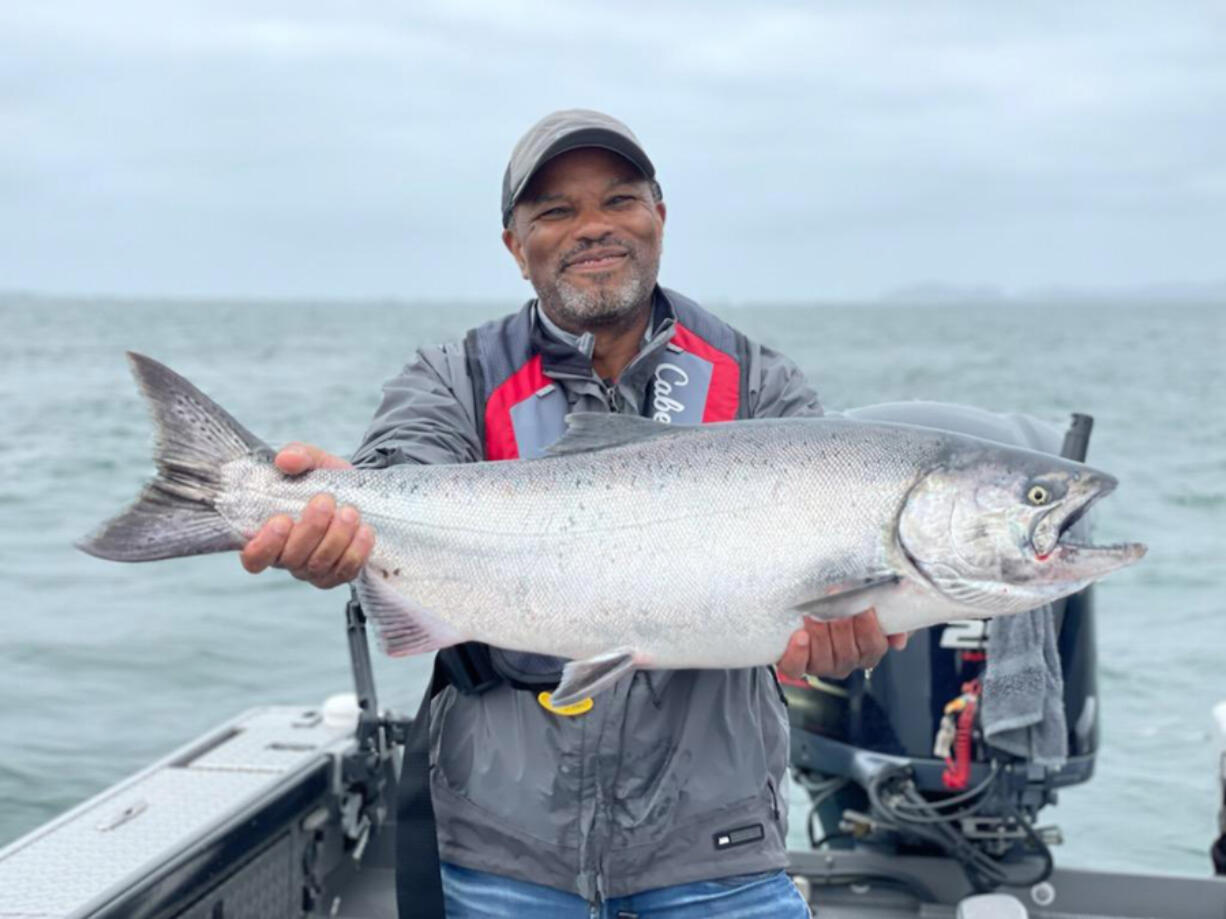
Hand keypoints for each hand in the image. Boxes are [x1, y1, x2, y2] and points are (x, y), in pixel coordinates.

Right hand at [239, 443, 374, 588]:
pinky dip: (356, 552)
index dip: (263, 545)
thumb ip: (297, 455)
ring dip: (336, 537)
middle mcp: (288, 558)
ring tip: (350, 512)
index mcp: (269, 535)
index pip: (254, 557)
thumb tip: (286, 459)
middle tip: (325, 501)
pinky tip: (364, 531)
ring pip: (319, 565)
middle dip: (310, 529)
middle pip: (291, 558)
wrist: (358, 492)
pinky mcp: (339, 574)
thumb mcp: (312, 461)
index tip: (281, 520)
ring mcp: (313, 570)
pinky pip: (345, 571)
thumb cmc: (324, 480)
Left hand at [776, 607, 909, 679]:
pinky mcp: (795, 664)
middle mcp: (844, 662)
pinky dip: (798, 654)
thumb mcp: (868, 604)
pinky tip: (800, 636)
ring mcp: (820, 665)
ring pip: (824, 660)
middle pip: (848, 653)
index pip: (873, 647)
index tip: (864, 608)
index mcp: (865, 650)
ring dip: (820, 635)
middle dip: (842, 627)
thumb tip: (899, 640)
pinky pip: (796, 667)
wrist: (807, 603)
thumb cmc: (840, 602)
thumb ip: (890, 620)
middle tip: (836, 604)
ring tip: (815, 615)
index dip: (869, 629)